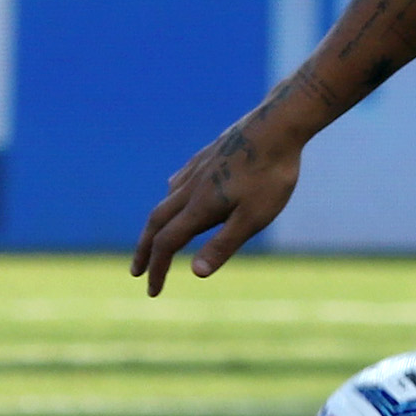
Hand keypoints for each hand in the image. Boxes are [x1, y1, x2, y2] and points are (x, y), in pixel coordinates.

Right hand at [132, 111, 305, 293]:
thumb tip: (195, 273)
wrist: (278, 124)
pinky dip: (170, 198)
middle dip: (144, 250)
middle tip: (136, 271)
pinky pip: (178, 182)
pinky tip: (176, 196)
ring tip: (155, 240)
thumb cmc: (271, 175)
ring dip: (155, 225)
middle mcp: (190, 188)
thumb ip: (223, 245)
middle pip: (156, 223)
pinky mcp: (206, 156)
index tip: (152, 291)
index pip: (166, 244)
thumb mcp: (253, 218)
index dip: (157, 269)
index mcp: (200, 207)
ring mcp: (197, 170)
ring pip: (166, 201)